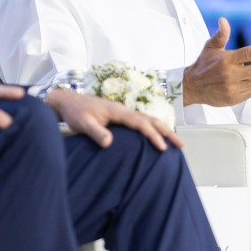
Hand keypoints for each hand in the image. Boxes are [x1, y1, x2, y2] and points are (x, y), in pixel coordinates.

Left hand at [44, 89, 182, 150]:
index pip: (140, 124)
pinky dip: (154, 129)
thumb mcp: (83, 124)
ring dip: (163, 130)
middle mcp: (124, 111)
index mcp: (118, 111)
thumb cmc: (76, 113)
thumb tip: (109, 142)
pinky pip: (142, 123)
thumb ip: (96, 132)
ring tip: (176, 143)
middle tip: (181, 145)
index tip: (162, 148)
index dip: (152, 135)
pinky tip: (157, 138)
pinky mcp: (121, 118)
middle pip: (151, 120)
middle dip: (167, 132)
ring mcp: (124, 113)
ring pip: (148, 121)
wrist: (68, 102)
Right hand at [182, 17, 250, 106]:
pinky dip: (247, 88)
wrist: (190, 87)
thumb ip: (221, 35)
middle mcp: (230, 73)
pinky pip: (249, 92)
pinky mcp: (232, 99)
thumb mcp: (210, 47)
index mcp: (227, 59)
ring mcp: (232, 87)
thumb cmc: (203, 65)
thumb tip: (223, 20)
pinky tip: (236, 85)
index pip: (250, 53)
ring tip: (240, 75)